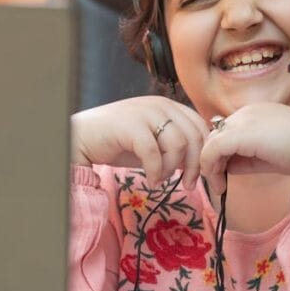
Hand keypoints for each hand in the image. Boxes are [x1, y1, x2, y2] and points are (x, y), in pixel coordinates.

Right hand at [71, 96, 209, 187]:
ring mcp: (145, 113)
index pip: (200, 126)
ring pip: (178, 145)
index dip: (205, 153)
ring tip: (160, 179)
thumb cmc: (117, 141)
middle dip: (195, 166)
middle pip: (194, 136)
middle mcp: (160, 105)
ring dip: (172, 169)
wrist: (83, 137)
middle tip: (189, 185)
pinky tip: (150, 180)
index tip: (202, 176)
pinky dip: (155, 172)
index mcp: (168, 105)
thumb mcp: (153, 144)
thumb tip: (198, 165)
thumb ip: (175, 148)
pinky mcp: (130, 125)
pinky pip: (154, 153)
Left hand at [199, 103, 289, 196]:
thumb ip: (246, 159)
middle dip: (213, 160)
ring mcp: (243, 119)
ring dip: (210, 166)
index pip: (228, 132)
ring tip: (219, 186)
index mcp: (257, 113)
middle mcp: (247, 111)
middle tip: (218, 183)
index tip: (225, 175)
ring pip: (212, 141)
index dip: (222, 154)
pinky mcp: (240, 132)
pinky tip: (220, 184)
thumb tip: (226, 167)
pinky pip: (213, 149)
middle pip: (217, 135)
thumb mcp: (269, 155)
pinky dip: (210, 167)